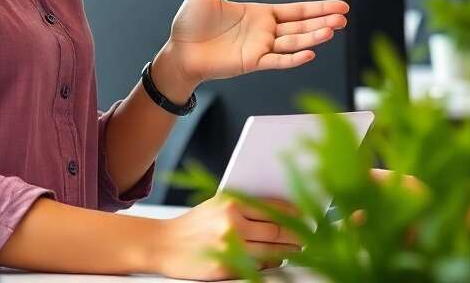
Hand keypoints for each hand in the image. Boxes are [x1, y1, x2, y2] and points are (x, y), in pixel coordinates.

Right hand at [153, 194, 300, 280]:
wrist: (162, 244)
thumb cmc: (194, 224)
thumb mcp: (218, 205)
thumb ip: (246, 207)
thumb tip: (282, 212)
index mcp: (231, 202)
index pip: (274, 207)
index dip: (295, 214)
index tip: (305, 217)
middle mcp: (231, 223)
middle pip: (277, 230)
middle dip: (296, 235)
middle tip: (307, 237)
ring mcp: (229, 246)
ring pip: (271, 250)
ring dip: (288, 251)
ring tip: (297, 250)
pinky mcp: (225, 267)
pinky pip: (258, 267)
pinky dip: (271, 264)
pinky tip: (276, 260)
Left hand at [161, 0, 349, 87]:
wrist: (178, 50)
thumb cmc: (190, 22)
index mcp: (260, 13)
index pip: (296, 10)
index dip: (318, 8)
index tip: (340, 6)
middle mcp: (265, 31)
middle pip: (301, 26)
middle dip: (323, 21)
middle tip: (344, 18)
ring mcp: (261, 47)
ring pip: (294, 42)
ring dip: (313, 37)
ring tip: (333, 30)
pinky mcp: (252, 62)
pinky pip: (277, 60)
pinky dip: (294, 58)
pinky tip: (310, 52)